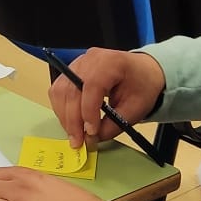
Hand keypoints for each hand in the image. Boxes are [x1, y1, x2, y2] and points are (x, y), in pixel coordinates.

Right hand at [47, 49, 165, 150]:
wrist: (142, 73)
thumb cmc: (141, 87)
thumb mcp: (135, 110)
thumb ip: (112, 126)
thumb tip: (90, 139)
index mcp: (111, 62)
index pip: (92, 85)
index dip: (88, 111)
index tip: (91, 132)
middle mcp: (90, 58)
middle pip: (71, 89)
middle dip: (72, 119)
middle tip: (78, 141)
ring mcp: (77, 63)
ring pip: (60, 91)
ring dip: (64, 116)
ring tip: (74, 134)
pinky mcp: (70, 71)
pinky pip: (58, 91)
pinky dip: (62, 109)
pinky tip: (71, 122)